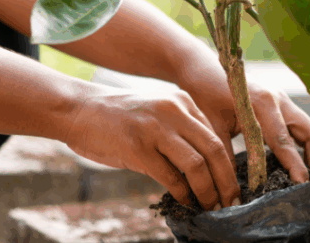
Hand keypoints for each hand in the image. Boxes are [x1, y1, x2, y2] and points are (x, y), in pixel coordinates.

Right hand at [63, 88, 239, 209]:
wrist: (77, 109)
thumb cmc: (117, 118)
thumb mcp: (156, 114)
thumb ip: (180, 134)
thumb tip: (205, 169)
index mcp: (182, 102)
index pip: (216, 136)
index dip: (228, 165)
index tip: (231, 186)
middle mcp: (174, 111)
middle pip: (214, 149)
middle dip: (227, 181)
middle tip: (231, 202)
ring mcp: (156, 128)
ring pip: (196, 164)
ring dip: (208, 191)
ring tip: (211, 207)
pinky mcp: (138, 147)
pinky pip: (170, 176)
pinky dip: (182, 193)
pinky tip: (185, 202)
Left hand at [189, 77, 309, 183]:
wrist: (203, 68)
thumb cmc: (204, 94)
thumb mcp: (213, 126)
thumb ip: (227, 156)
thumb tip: (235, 189)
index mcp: (261, 103)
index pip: (284, 141)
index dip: (295, 166)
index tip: (302, 185)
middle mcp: (279, 100)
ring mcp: (284, 100)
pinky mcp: (283, 103)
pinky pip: (303, 126)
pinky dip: (308, 146)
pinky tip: (305, 164)